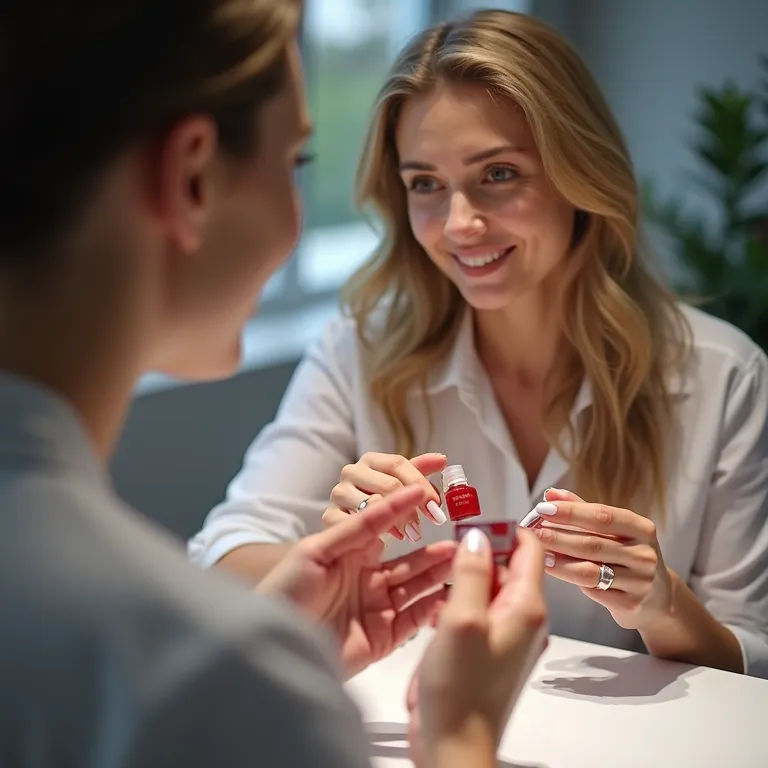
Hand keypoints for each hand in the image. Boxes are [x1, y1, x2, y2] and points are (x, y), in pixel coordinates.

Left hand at [259, 485, 456, 676]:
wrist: (270, 643)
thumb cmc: (286, 591)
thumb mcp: (318, 550)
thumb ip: (359, 526)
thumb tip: (394, 498)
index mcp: (351, 553)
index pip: (387, 527)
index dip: (407, 508)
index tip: (429, 489)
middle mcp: (368, 578)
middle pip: (409, 562)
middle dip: (434, 551)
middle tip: (461, 539)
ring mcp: (377, 608)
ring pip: (417, 588)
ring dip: (439, 575)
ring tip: (461, 561)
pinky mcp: (383, 638)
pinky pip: (415, 620)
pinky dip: (434, 608)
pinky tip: (450, 594)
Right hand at [322, 452, 447, 542]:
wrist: (347, 525)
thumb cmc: (377, 500)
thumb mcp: (399, 484)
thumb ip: (419, 471)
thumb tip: (442, 460)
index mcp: (371, 460)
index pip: (398, 464)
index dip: (421, 483)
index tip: (437, 505)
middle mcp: (351, 472)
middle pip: (389, 484)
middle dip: (413, 506)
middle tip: (430, 524)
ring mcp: (338, 494)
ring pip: (373, 504)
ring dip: (396, 521)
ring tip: (409, 534)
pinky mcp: (329, 517)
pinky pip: (356, 525)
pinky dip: (374, 533)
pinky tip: (387, 541)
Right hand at [407, 527, 546, 765]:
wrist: (454, 748)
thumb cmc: (459, 692)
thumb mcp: (461, 618)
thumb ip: (472, 571)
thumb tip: (479, 534)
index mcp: (527, 608)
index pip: (529, 548)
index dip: (503, 527)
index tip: (472, 519)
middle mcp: (524, 620)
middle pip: (508, 566)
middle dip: (478, 553)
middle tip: (447, 550)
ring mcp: (507, 636)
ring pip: (490, 588)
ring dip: (465, 580)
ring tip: (440, 585)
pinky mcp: (488, 650)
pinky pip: (478, 612)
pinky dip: (460, 604)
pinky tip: (438, 613)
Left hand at [532, 488, 672, 630]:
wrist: (657, 598)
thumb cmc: (627, 556)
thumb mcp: (615, 531)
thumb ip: (583, 510)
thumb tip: (551, 494)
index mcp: (642, 529)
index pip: (602, 516)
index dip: (570, 512)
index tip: (543, 508)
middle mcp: (645, 554)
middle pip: (592, 543)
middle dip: (557, 536)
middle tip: (532, 532)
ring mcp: (640, 582)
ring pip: (589, 570)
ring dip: (559, 560)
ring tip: (537, 553)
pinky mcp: (631, 605)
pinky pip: (592, 591)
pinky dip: (570, 579)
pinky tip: (553, 571)